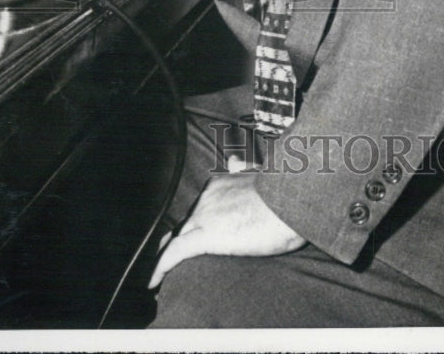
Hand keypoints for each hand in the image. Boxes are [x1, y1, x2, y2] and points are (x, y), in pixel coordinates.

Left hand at [149, 171, 304, 287]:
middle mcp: (208, 197)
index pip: (200, 206)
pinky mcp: (205, 236)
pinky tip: (152, 281)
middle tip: (165, 256)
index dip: (193, 221)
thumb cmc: (284, 192)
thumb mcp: (262, 174)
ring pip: (176, 238)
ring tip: (156, 274)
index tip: (192, 231)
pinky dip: (160, 267)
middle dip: (175, 239)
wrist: (291, 199)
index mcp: (221, 184)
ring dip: (165, 256)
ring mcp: (204, 215)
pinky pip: (174, 253)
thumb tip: (234, 161)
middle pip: (184, 223)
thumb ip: (245, 169)